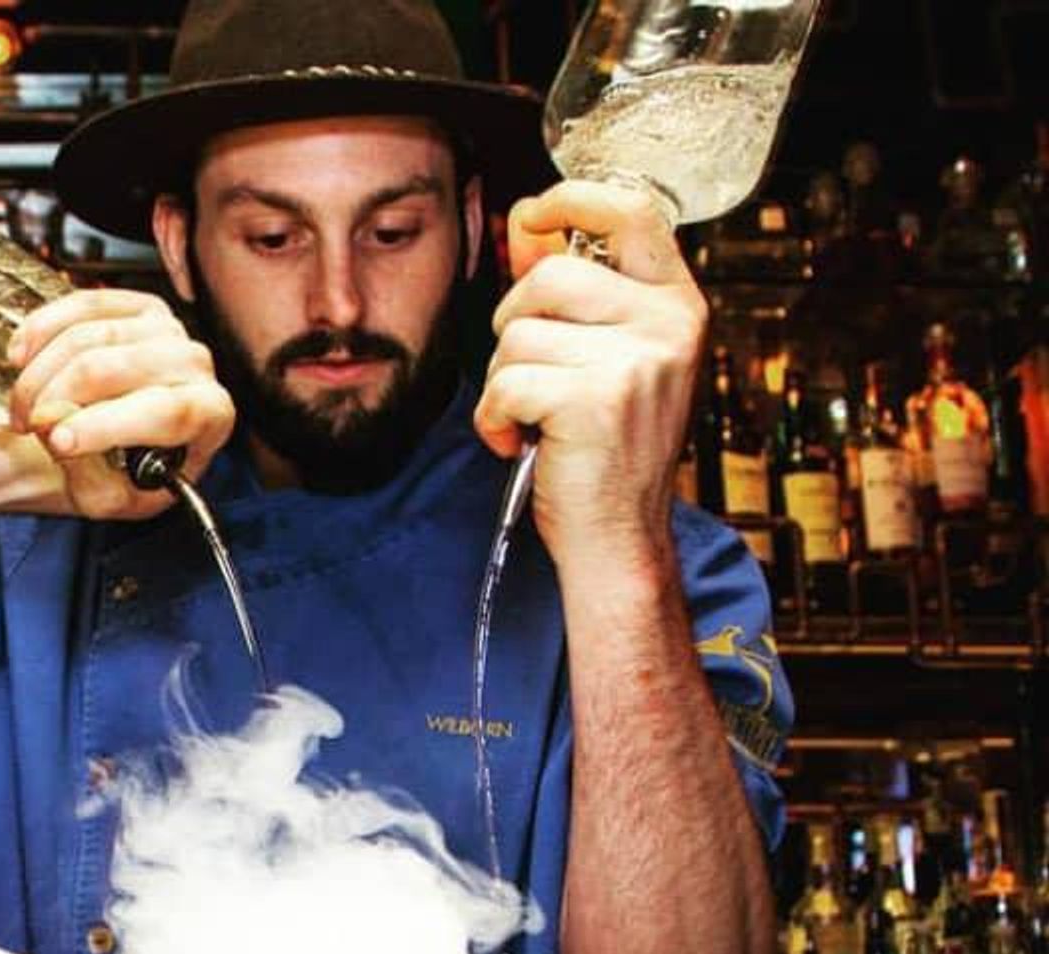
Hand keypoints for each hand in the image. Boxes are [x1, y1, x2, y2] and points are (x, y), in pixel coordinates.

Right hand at [7, 289, 234, 520]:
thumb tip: (59, 433)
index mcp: (209, 416)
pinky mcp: (136, 305)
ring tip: (22, 408)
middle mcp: (195, 365)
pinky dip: (41, 330)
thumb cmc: (120, 474)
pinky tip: (20, 358)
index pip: (168, 412)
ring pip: (90, 337)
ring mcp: (167, 329)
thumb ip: (88, 474)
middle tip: (28, 427)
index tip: (58, 442)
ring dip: (41, 375)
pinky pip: (81, 305)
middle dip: (58, 398)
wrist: (111, 443)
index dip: (107, 425)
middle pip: (118, 368)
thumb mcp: (105, 498)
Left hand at [473, 181, 706, 580]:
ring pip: (518, 331)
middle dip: (513, 323)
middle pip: (550, 275)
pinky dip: (494, 418)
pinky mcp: (595, 399)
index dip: (572, 198)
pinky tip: (521, 442)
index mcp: (677, 305)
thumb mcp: (604, 358)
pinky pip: (505, 381)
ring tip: (533, 415)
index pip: (632, 212)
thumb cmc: (604, 451)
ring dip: (503, 378)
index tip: (532, 214)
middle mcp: (668, 325)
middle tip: (530, 374)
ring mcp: (636, 361)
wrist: (618, 536)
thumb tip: (527, 223)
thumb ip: (572, 291)